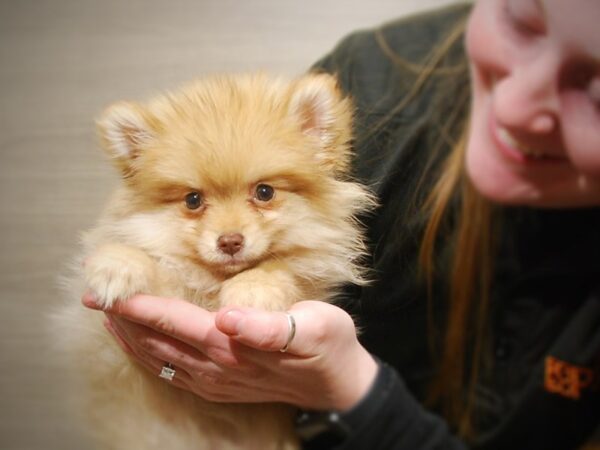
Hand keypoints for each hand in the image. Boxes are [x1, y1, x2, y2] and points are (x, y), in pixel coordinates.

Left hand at [82, 294, 377, 410]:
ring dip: (130, 339)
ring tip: (110, 319)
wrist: (339, 387)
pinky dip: (149, 358)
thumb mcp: (314, 327)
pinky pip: (173, 373)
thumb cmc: (329, 347)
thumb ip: (269, 327)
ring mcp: (217, 382)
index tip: (110, 291)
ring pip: (160, 360)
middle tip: (94, 298)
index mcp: (234, 346)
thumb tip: (228, 318)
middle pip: (158, 342)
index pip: (175, 322)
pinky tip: (143, 349)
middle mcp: (217, 367)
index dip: (140, 306)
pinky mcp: (221, 388)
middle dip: (123, 319)